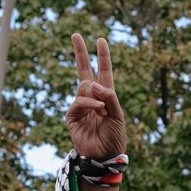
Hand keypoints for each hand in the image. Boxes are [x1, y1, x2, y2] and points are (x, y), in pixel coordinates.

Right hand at [67, 34, 126, 158]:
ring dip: (95, 95)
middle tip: (75, 34)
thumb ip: (109, 96)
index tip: (101, 39)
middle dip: (80, 52)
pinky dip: (89, 103)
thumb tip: (91, 82)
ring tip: (102, 109)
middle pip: (84, 70)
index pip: (103, 71)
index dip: (102, 56)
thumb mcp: (118, 114)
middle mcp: (92, 98)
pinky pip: (79, 101)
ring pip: (84, 86)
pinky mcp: (72, 116)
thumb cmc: (114, 137)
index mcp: (105, 96)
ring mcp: (81, 106)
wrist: (105, 156)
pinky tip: (97, 110)